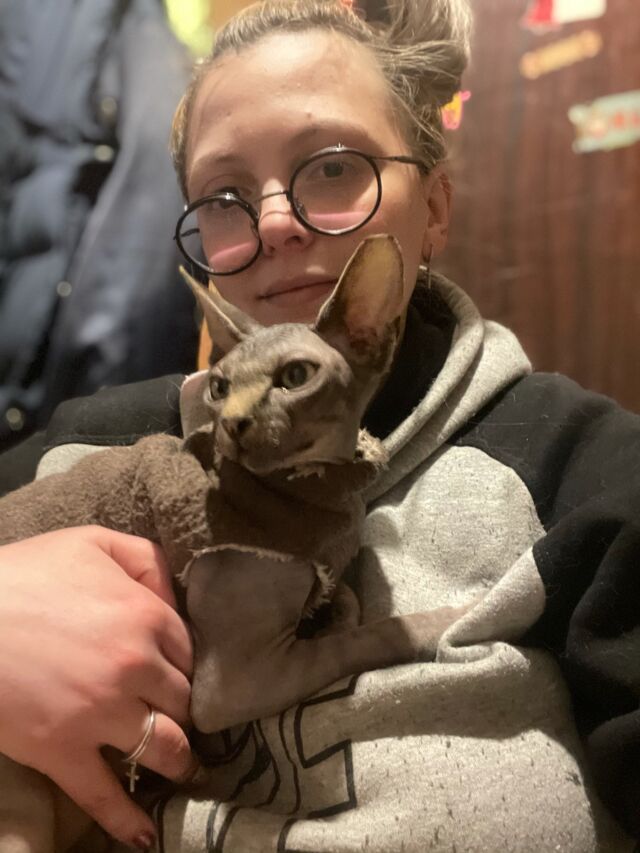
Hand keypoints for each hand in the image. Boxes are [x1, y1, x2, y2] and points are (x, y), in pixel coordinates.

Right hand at [0, 526, 195, 847]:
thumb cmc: (26, 572)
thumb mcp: (93, 542)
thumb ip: (147, 561)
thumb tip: (175, 597)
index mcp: (146, 616)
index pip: (192, 651)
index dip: (187, 664)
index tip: (181, 674)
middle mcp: (136, 667)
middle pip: (183, 700)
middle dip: (184, 709)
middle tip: (183, 718)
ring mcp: (101, 714)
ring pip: (163, 747)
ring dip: (179, 761)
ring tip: (185, 770)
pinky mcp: (62, 751)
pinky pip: (104, 794)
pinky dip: (127, 820)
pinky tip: (144, 836)